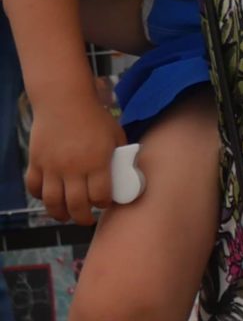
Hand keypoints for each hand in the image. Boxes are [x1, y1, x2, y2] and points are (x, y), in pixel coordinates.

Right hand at [27, 93, 123, 225]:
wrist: (64, 100)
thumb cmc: (95, 117)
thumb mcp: (116, 135)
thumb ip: (121, 156)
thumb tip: (129, 172)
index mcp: (97, 163)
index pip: (100, 195)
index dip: (104, 204)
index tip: (105, 204)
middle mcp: (74, 168)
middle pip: (76, 204)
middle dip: (82, 218)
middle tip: (86, 219)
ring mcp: (52, 166)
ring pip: (52, 201)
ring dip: (59, 214)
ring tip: (66, 216)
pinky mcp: (36, 161)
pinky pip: (34, 186)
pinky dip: (39, 196)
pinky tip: (48, 198)